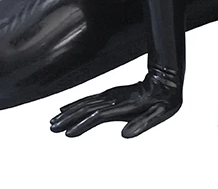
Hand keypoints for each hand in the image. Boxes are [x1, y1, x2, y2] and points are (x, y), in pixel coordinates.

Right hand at [50, 71, 181, 138]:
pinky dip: (76, 103)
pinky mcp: (111, 94)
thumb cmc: (164, 100)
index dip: (83, 125)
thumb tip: (125, 135)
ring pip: (85, 103)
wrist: (166, 80)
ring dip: (68, 112)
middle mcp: (114, 99)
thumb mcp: (159, 113)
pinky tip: (66, 107)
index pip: (98, 116)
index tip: (68, 133)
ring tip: (53, 120)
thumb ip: (143, 124)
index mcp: (124, 105)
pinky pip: (89, 100)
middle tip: (51, 127)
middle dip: (68, 118)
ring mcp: (111, 95)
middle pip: (86, 109)